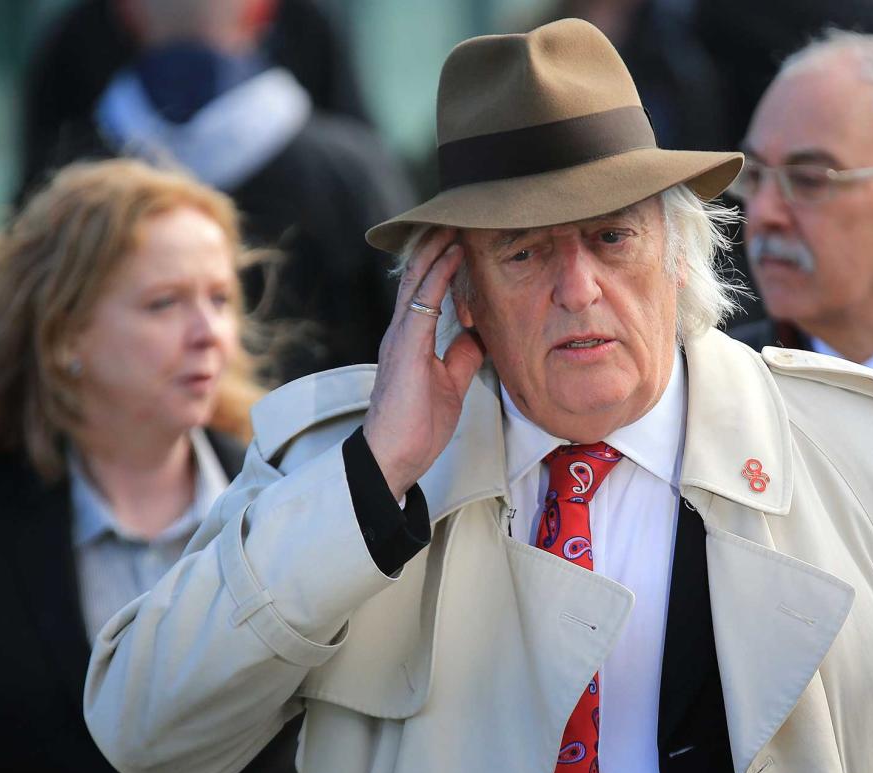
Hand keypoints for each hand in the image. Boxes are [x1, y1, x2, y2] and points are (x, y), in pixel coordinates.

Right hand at [363, 228, 484, 499]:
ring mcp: (400, 337)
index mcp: (409, 340)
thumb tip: (478, 333)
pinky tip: (452, 254)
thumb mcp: (450, 383)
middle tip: (456, 215)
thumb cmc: (418, 426)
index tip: (458, 237)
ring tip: (455, 220)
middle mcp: (400, 332)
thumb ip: (461, 356)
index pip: (424, 290)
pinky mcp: (406, 348)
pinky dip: (439, 274)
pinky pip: (422, 301)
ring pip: (417, 280)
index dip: (440, 262)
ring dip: (437, 247)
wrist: (394, 457)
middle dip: (435, 244)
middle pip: (417, 276)